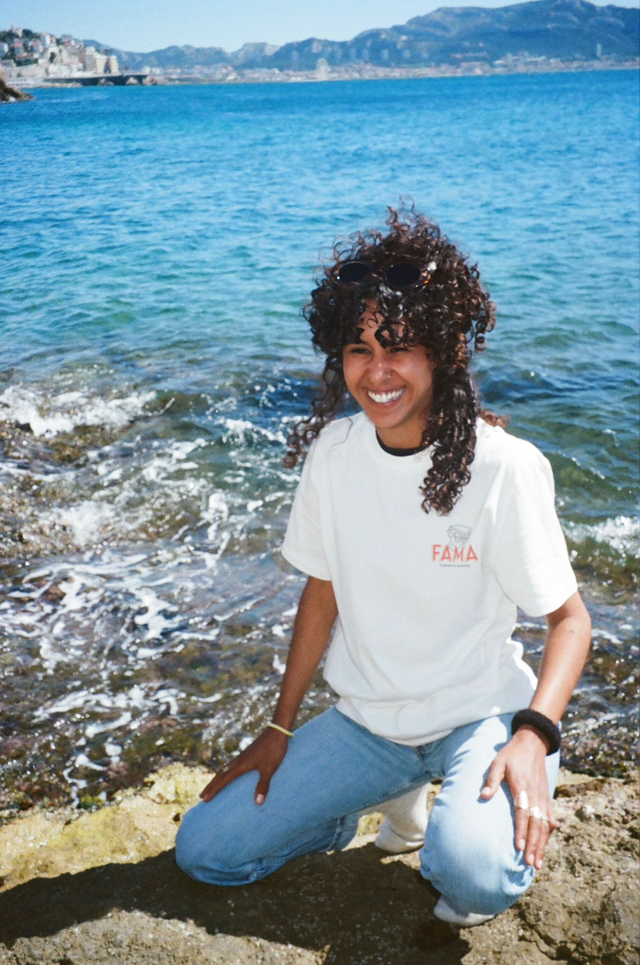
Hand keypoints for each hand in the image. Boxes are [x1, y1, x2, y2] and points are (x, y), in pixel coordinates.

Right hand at [199, 727, 289, 804]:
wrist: (276, 731)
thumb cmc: (273, 750)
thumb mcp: (269, 769)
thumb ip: (263, 785)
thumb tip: (257, 803)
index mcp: (240, 765)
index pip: (223, 780)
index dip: (214, 790)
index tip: (204, 799)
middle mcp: (238, 761)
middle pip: (220, 775)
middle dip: (211, 786)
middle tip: (201, 796)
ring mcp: (241, 757)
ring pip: (225, 770)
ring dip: (217, 779)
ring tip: (212, 788)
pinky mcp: (246, 755)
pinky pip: (231, 766)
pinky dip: (225, 773)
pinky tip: (228, 775)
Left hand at [480, 726, 557, 869]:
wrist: (532, 744)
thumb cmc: (511, 754)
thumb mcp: (498, 762)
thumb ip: (491, 779)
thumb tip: (483, 796)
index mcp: (522, 786)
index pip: (522, 813)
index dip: (521, 831)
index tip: (519, 848)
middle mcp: (536, 795)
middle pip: (536, 824)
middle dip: (534, 846)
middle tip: (530, 864)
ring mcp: (543, 797)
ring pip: (545, 826)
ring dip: (542, 845)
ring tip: (537, 864)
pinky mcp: (547, 798)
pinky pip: (550, 819)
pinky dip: (548, 835)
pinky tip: (544, 847)